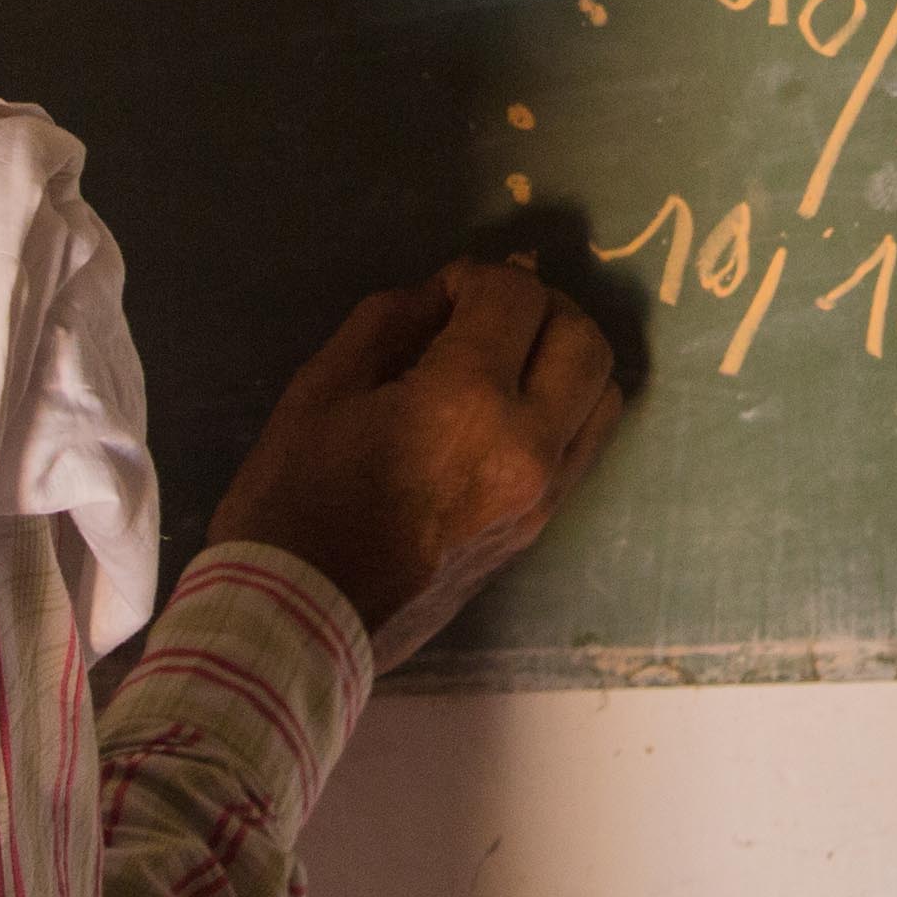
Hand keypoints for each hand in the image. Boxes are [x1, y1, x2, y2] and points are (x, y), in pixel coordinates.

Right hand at [206, 259, 630, 665]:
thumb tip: (444, 295)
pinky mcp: (542, 529)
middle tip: (485, 315)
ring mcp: (544, 495)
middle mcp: (527, 446)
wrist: (299, 620)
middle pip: (584, 338)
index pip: (517, 297)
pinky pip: (585, 446)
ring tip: (506, 360)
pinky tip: (509, 410)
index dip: (478, 277)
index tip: (441, 295)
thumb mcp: (320, 390)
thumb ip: (390, 322)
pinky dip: (565, 408)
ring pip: (603, 393)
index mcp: (466, 403)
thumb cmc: (293, 502)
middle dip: (539, 306)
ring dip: (564, 358)